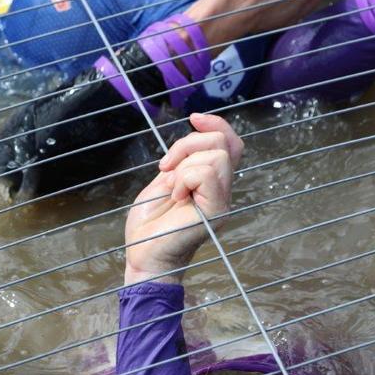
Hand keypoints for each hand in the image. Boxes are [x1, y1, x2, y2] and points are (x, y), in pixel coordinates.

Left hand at [124, 113, 242, 284]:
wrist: (144, 256)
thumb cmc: (150, 226)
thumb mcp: (164, 181)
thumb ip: (182, 161)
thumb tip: (194, 133)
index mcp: (212, 181)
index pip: (230, 143)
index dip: (215, 124)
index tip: (193, 118)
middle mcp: (222, 189)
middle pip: (221, 142)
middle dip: (187, 145)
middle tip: (166, 168)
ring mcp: (222, 200)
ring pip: (215, 155)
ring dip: (184, 166)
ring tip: (172, 187)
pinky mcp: (217, 211)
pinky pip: (207, 173)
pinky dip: (184, 178)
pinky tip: (175, 196)